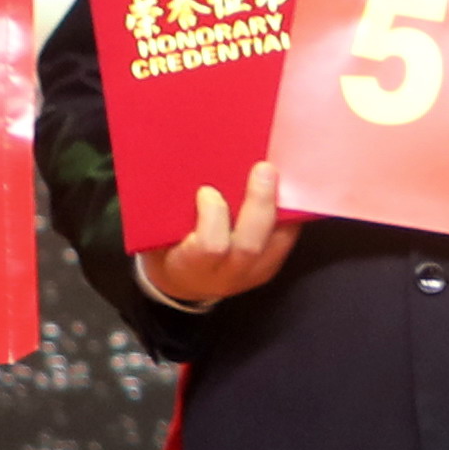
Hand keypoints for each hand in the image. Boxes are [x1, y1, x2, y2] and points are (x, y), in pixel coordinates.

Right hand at [142, 160, 300, 310]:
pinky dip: (289, 213)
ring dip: (280, 205)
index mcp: (193, 266)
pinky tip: (285, 189)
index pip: (211, 246)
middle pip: (250, 244)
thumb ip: (167, 212)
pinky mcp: (270, 267)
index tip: (206, 190)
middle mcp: (227, 274)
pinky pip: (287, 238)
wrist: (184, 283)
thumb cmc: (168, 249)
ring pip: (277, 242)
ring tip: (279, 174)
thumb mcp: (159, 235)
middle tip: (263, 169)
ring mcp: (253, 274)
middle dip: (260, 203)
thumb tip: (174, 167)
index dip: (213, 216)